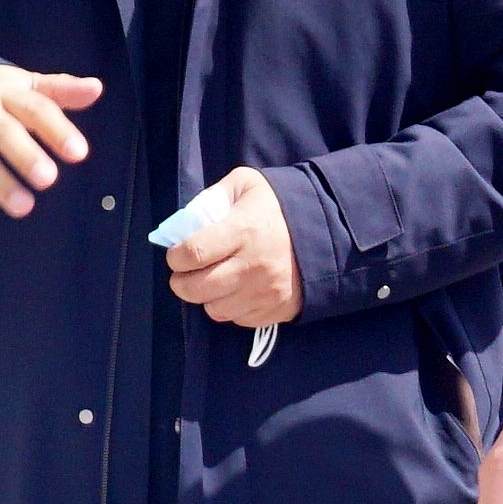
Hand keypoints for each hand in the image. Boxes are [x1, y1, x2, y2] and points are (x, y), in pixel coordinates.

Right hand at [0, 65, 98, 234]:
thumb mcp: (21, 87)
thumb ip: (58, 91)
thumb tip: (96, 88)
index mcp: (4, 91)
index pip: (34, 108)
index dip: (57, 129)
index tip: (79, 153)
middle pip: (2, 131)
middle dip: (24, 155)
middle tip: (48, 178)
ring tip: (24, 206)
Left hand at [162, 165, 300, 330]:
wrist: (327, 230)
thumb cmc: (278, 206)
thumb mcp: (246, 184)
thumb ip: (214, 197)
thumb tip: (185, 222)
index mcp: (243, 230)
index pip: (193, 253)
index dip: (175, 257)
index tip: (176, 255)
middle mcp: (253, 265)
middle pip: (197, 289)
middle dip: (181, 283)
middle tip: (184, 274)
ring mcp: (265, 291)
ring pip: (214, 309)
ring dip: (207, 297)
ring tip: (213, 282)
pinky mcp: (276, 310)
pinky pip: (238, 319)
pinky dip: (231, 307)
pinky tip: (236, 290)